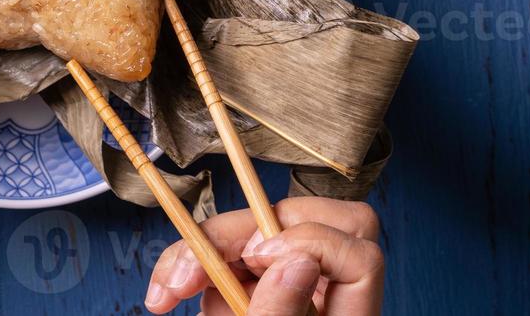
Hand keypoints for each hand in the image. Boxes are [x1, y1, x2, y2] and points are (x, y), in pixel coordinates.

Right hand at [145, 198, 384, 315]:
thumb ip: (279, 315)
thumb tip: (293, 256)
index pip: (360, 251)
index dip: (310, 240)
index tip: (259, 262)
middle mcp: (323, 300)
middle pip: (303, 222)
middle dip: (237, 233)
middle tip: (186, 269)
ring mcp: (289, 293)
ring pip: (261, 235)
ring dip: (209, 251)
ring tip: (170, 289)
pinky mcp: (256, 294)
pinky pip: (232, 261)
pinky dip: (199, 267)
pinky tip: (169, 291)